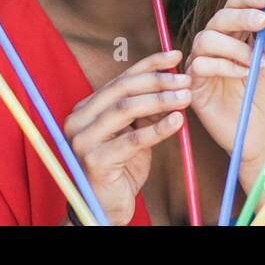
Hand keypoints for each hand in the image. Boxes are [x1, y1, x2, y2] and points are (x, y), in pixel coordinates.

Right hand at [63, 50, 190, 225]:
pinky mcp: (94, 161)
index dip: (149, 64)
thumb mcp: (132, 133)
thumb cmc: (120, 169)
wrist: (105, 208)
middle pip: (122, 89)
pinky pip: (132, 140)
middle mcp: (78, 119)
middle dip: (158, 81)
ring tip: (185, 98)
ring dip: (160, 100)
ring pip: (126, 109)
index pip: (120, 78)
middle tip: (186, 80)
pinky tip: (177, 122)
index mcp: (85, 108)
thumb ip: (143, 110)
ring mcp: (82, 139)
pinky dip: (157, 129)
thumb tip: (172, 82)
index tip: (175, 56)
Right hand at [186, 0, 264, 169]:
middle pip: (219, 17)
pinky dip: (223, 65)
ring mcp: (203, 63)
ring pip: (205, 38)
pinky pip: (200, 65)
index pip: (235, 5)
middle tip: (263, 21)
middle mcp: (217, 45)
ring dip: (234, 46)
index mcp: (237, 35)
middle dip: (241, 16)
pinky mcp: (194, 85)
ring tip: (255, 63)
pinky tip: (243, 74)